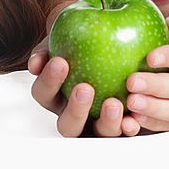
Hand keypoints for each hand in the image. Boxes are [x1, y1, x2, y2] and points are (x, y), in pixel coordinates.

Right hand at [27, 0, 141, 137]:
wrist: (108, 36)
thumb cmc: (79, 34)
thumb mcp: (63, 35)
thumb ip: (47, 48)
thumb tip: (34, 64)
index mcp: (53, 95)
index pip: (43, 93)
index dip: (49, 81)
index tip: (61, 61)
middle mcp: (73, 114)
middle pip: (67, 125)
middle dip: (75, 110)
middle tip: (85, 88)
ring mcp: (97, 122)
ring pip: (97, 134)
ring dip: (106, 123)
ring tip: (114, 104)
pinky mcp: (121, 122)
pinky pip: (125, 130)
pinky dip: (129, 126)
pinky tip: (134, 118)